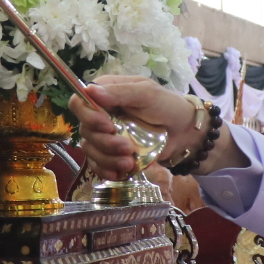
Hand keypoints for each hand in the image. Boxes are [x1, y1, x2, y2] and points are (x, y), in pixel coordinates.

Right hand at [70, 76, 206, 176]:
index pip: (79, 103)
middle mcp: (101, 114)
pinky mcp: (112, 153)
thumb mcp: (147, 94)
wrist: (184, 132)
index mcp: (105, 94)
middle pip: (84, 130)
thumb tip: (90, 90)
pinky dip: (106, 170)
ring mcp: (105, 136)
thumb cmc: (167, 106)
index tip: (107, 126)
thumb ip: (120, 92)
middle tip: (127, 147)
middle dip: (105, 142)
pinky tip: (119, 173)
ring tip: (129, 162)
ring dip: (108, 159)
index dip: (88, 116)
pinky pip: (98, 165)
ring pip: (90, 150)